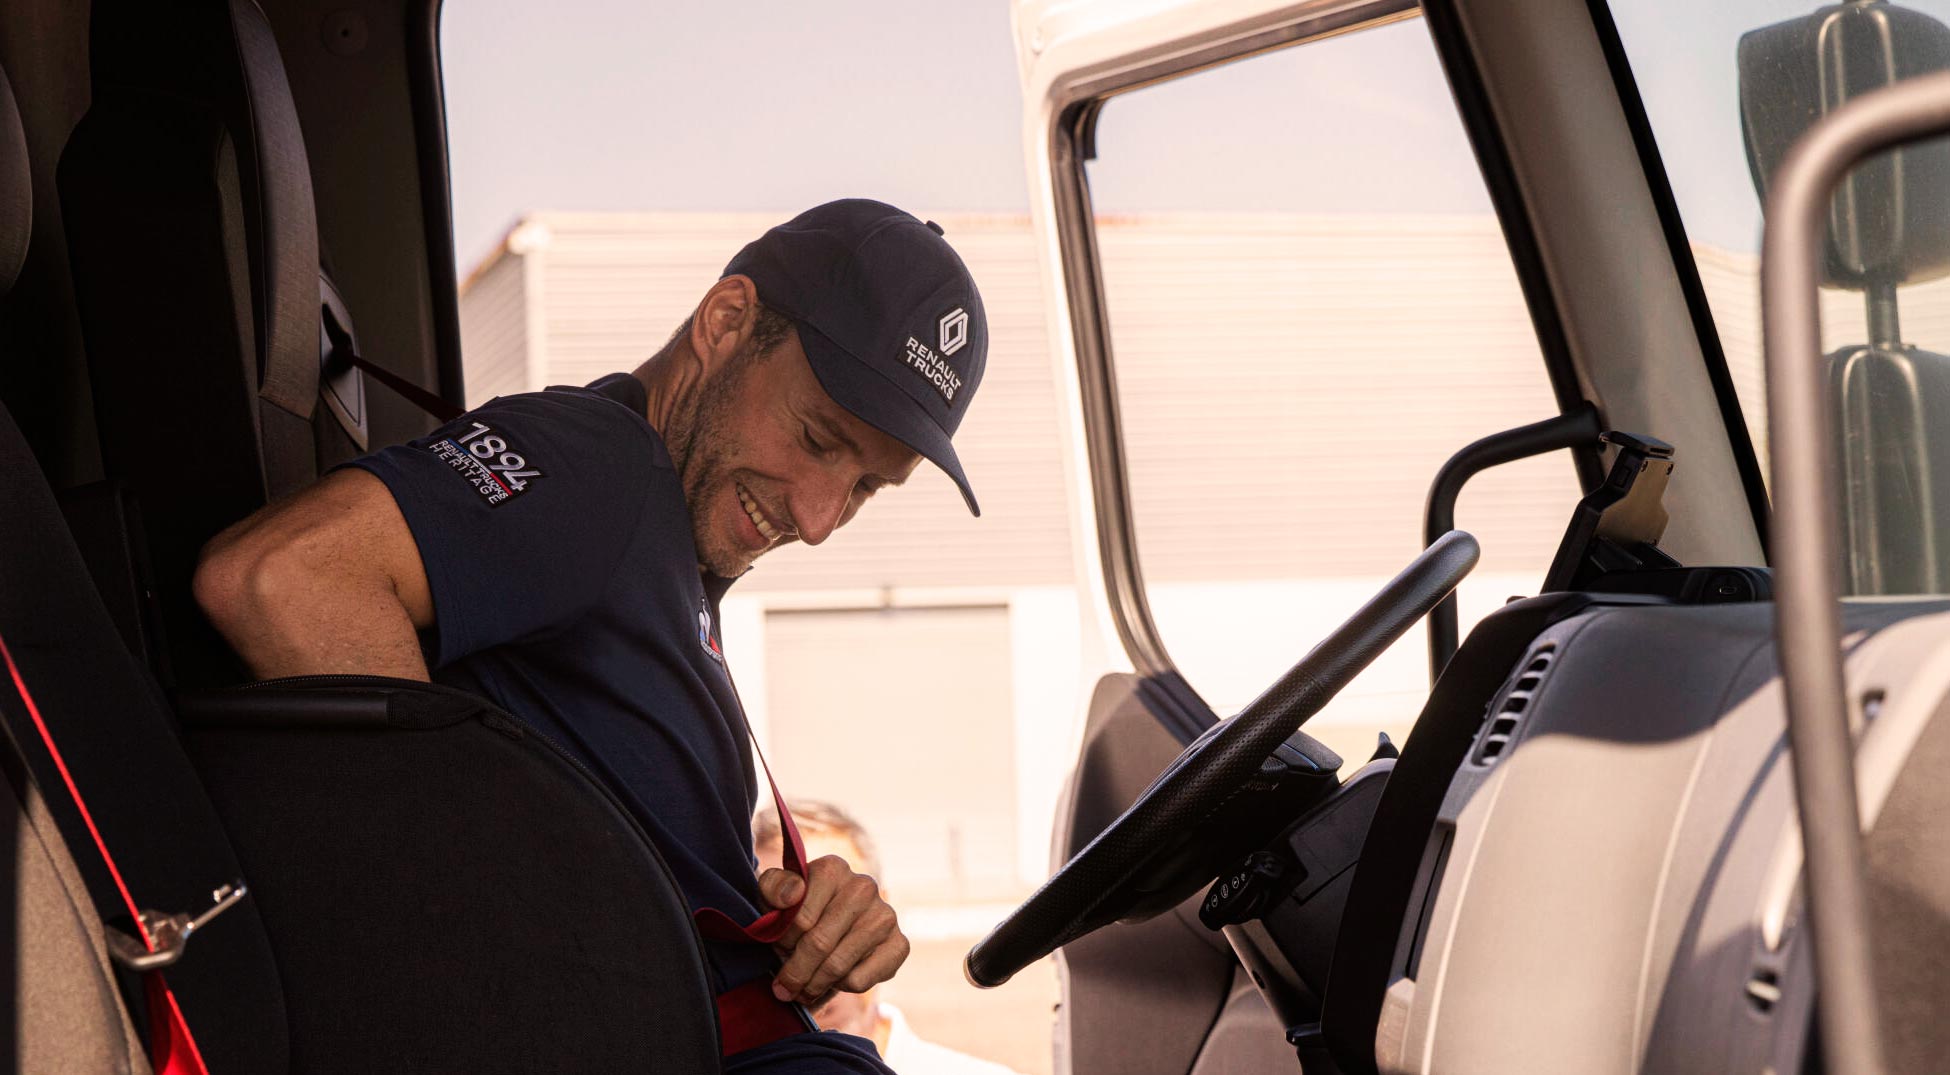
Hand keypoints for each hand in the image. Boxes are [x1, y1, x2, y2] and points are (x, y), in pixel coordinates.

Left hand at [758, 854, 909, 1004]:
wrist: (830, 925)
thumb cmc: (796, 911)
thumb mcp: (774, 896)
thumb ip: (774, 888)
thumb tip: (793, 894)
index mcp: (832, 869)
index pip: (800, 919)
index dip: (781, 943)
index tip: (775, 952)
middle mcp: (864, 887)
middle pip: (819, 944)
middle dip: (795, 973)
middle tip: (782, 989)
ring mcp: (886, 915)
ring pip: (838, 966)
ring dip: (814, 984)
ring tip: (802, 989)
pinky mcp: (899, 944)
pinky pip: (860, 980)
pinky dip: (841, 988)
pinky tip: (834, 979)